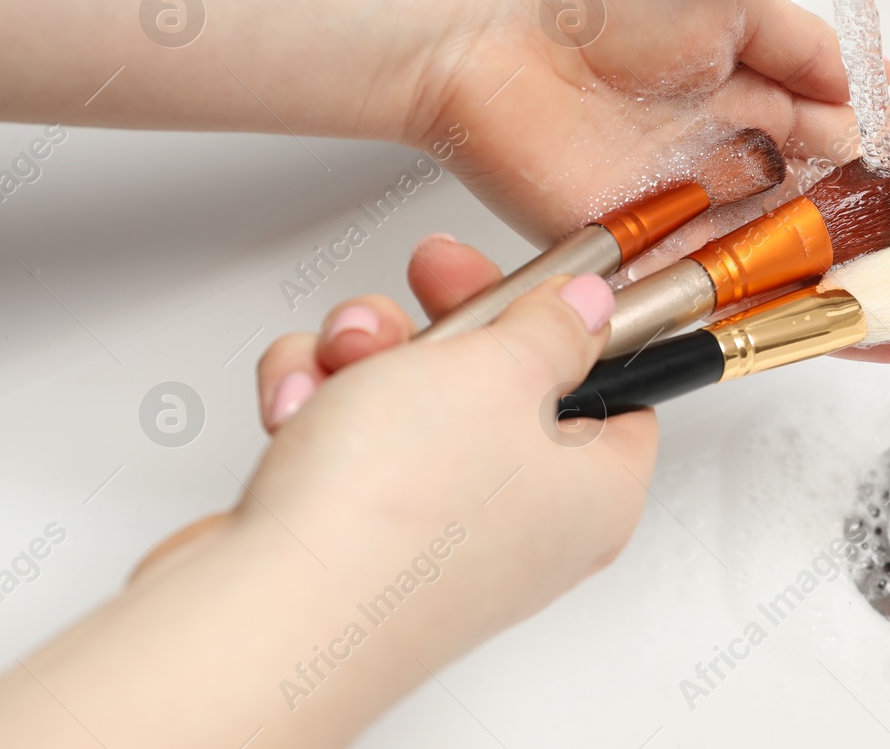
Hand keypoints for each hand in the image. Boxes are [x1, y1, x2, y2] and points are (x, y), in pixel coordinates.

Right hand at [159, 238, 654, 642]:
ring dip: (370, 357)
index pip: (619, 389)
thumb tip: (588, 309)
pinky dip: (320, 409)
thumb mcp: (504, 369)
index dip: (575, 323)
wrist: (269, 608)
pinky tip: (298, 411)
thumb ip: (556, 326)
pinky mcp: (361, 542)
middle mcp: (529, 525)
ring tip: (345, 359)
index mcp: (597, 491)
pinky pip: (351, 442)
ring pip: (416, 399)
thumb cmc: (399, 509)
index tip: (532, 282)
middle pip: (505, 381)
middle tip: (428, 281)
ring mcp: (442, 539)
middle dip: (446, 324)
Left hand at [400, 0, 889, 356]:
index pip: (869, 156)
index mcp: (763, 95)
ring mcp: (706, 218)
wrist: (490, 23)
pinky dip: (825, 324)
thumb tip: (877, 82)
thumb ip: (808, 49)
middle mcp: (743, 164)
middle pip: (862, 226)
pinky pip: (754, 304)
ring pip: (825, 273)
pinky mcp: (660, 260)